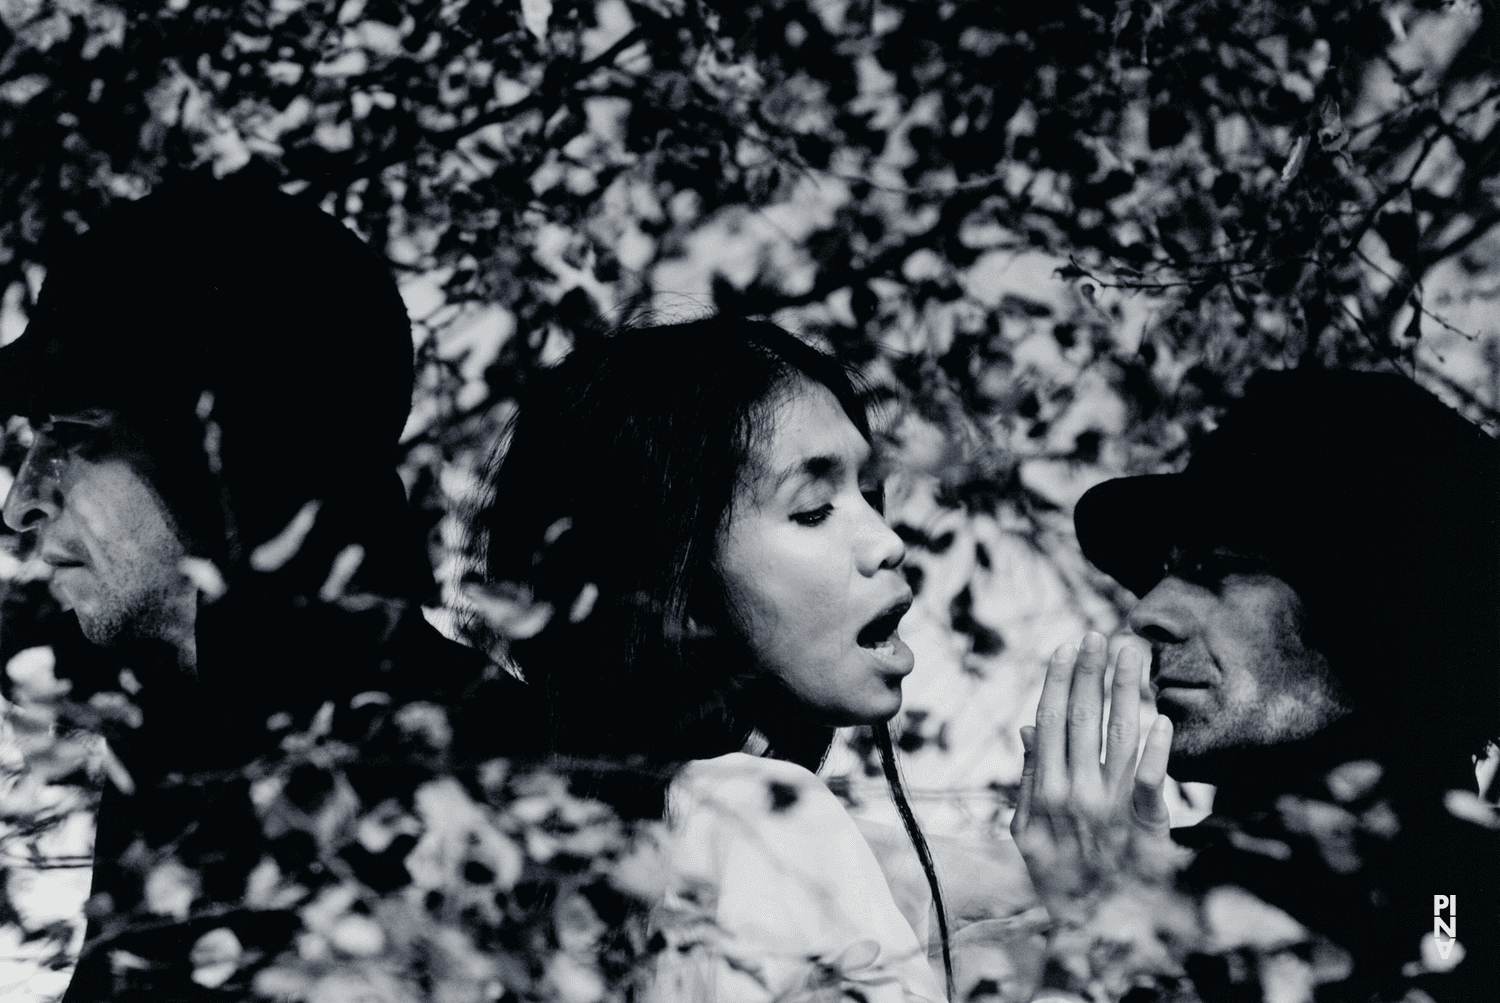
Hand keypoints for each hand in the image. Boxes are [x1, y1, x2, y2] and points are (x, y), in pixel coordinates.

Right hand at [1009, 632, 1175, 925]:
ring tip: (1133, 654)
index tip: (1066, 647)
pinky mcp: (1146, 827)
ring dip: (1126, 690)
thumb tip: (1029, 726)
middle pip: (1085, 718)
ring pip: (1119, 736)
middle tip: (1101, 633)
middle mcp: (1076, 794)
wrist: (1088, 931)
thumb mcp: (1026, 832)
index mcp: (1044, 790)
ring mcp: (1111, 809)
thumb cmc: (1053, 879)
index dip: (1059, 680)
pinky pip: (1152, 782)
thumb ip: (1029, 778)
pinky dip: (1158, 751)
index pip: (1051, 719)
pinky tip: (1161, 718)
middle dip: (1092, 671)